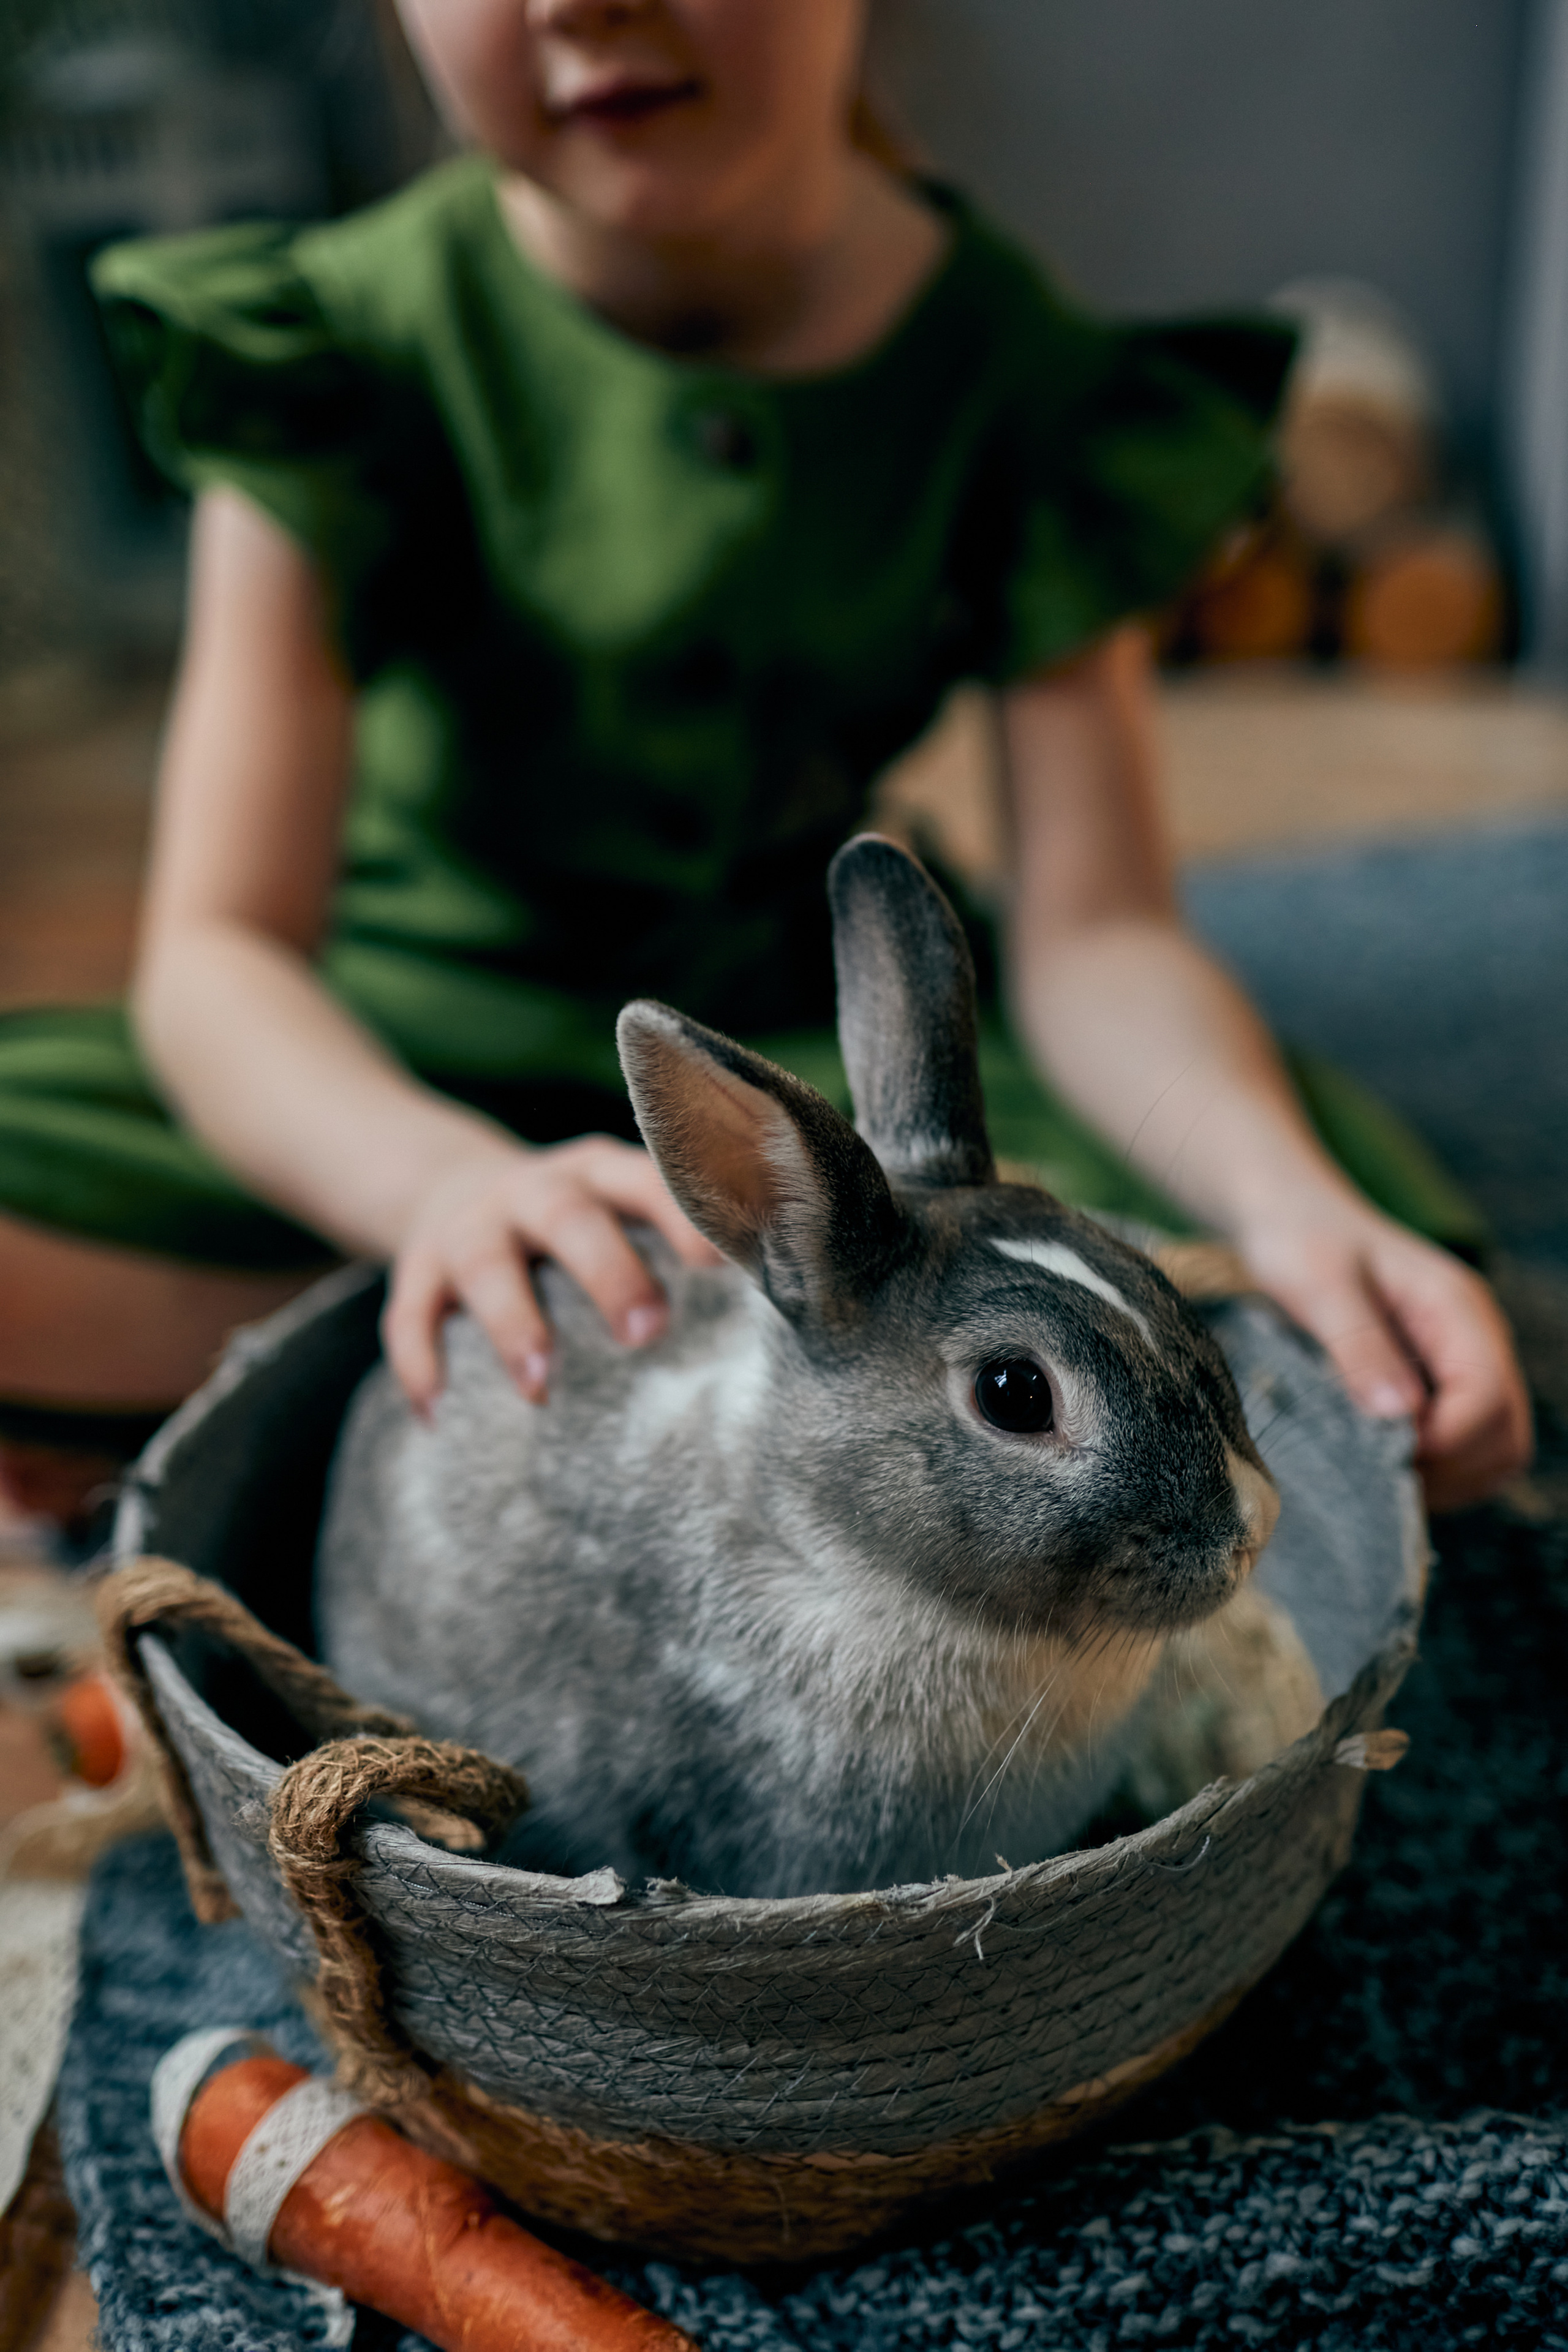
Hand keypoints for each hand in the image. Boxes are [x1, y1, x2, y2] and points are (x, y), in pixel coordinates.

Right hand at [383, 1134, 723, 1414]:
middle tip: (648, 1333)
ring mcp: (470, 1228)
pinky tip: (438, 1414)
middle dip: (608, 1272)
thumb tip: (789, 1300)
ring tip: (541, 1390)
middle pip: (571, 1220)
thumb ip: (683, 1240)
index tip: (719, 1263)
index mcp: (600, 1172)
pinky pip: (410, 1315)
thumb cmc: (578, 1220)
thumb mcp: (624, 1207)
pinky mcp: (418, 1271)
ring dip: (514, 1325)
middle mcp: (534, 1191)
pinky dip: (420, 1362)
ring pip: (486, 1268)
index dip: (682, 1215)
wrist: (447, 1184)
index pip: (647, 1180)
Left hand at [1235, 1196, 1531, 1514]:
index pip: (1487, 1398)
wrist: (1290, 1214)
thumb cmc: (1301, 1239)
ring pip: (1492, 1449)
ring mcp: (1460, 1362)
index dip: (1441, 1441)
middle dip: (1449, 1468)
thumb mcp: (1319, 1285)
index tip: (1379, 1451)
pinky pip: (1462, 1446)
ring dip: (1444, 1476)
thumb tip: (1401, 1418)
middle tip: (1376, 1473)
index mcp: (1456, 1308)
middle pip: (1505, 1435)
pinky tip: (1377, 1459)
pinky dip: (1432, 1468)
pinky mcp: (1437, 1381)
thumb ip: (1360, 1349)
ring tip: (1375, 1469)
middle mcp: (1474, 1338)